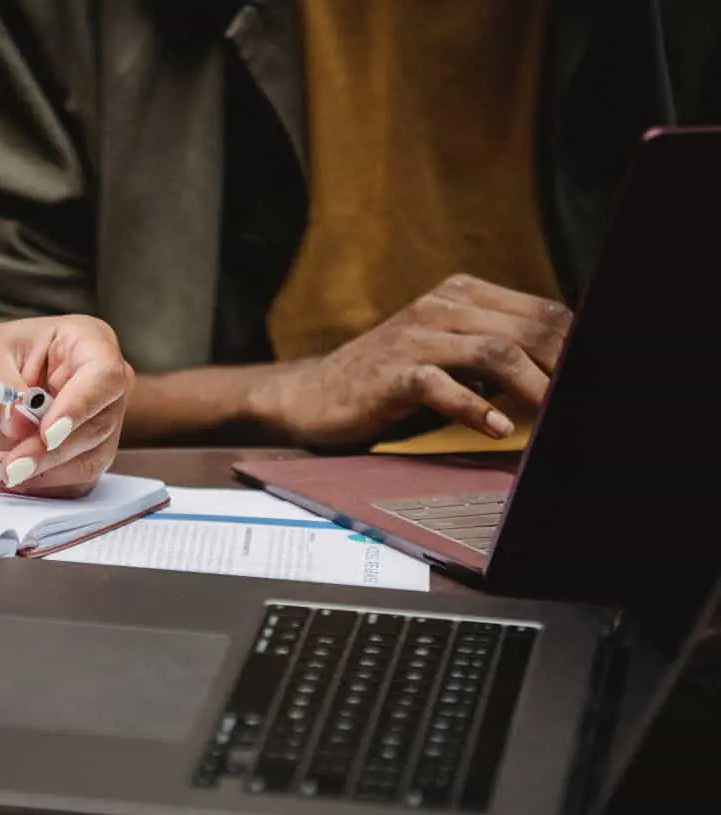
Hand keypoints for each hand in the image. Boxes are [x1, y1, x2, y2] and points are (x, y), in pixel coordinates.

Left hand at [0, 315, 132, 496]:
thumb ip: (1, 391)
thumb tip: (24, 422)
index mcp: (84, 341)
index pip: (104, 375)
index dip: (80, 407)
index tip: (47, 434)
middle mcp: (100, 383)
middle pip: (98, 426)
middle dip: (50, 452)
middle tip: (9, 465)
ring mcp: (95, 422)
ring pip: (88, 461)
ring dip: (38, 473)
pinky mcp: (81, 456)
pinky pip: (72, 483)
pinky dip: (35, 485)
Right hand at [250, 274, 572, 447]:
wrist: (313, 394)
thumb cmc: (385, 378)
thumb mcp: (444, 351)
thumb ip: (492, 350)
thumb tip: (557, 370)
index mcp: (459, 295)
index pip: (539, 311)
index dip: (574, 343)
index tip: (592, 376)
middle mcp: (439, 307)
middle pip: (525, 329)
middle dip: (563, 365)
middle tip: (580, 398)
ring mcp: (413, 338)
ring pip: (494, 352)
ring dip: (533, 386)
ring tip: (551, 414)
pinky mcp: (391, 374)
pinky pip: (443, 386)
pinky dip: (477, 409)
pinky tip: (497, 428)